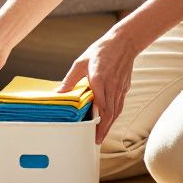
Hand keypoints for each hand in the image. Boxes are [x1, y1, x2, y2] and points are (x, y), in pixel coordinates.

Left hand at [57, 29, 138, 144]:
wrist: (124, 42)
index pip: (99, 103)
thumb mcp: (81, 62)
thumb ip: (70, 80)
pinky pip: (119, 105)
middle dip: (103, 128)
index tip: (91, 129)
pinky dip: (114, 116)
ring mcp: (119, 87)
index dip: (96, 119)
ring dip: (109, 125)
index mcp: (99, 78)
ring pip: (116, 111)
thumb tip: (58, 93)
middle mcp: (111, 85)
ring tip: (101, 136)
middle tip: (96, 140)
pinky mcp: (124, 88)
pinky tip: (109, 122)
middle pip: (109, 112)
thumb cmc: (102, 51)